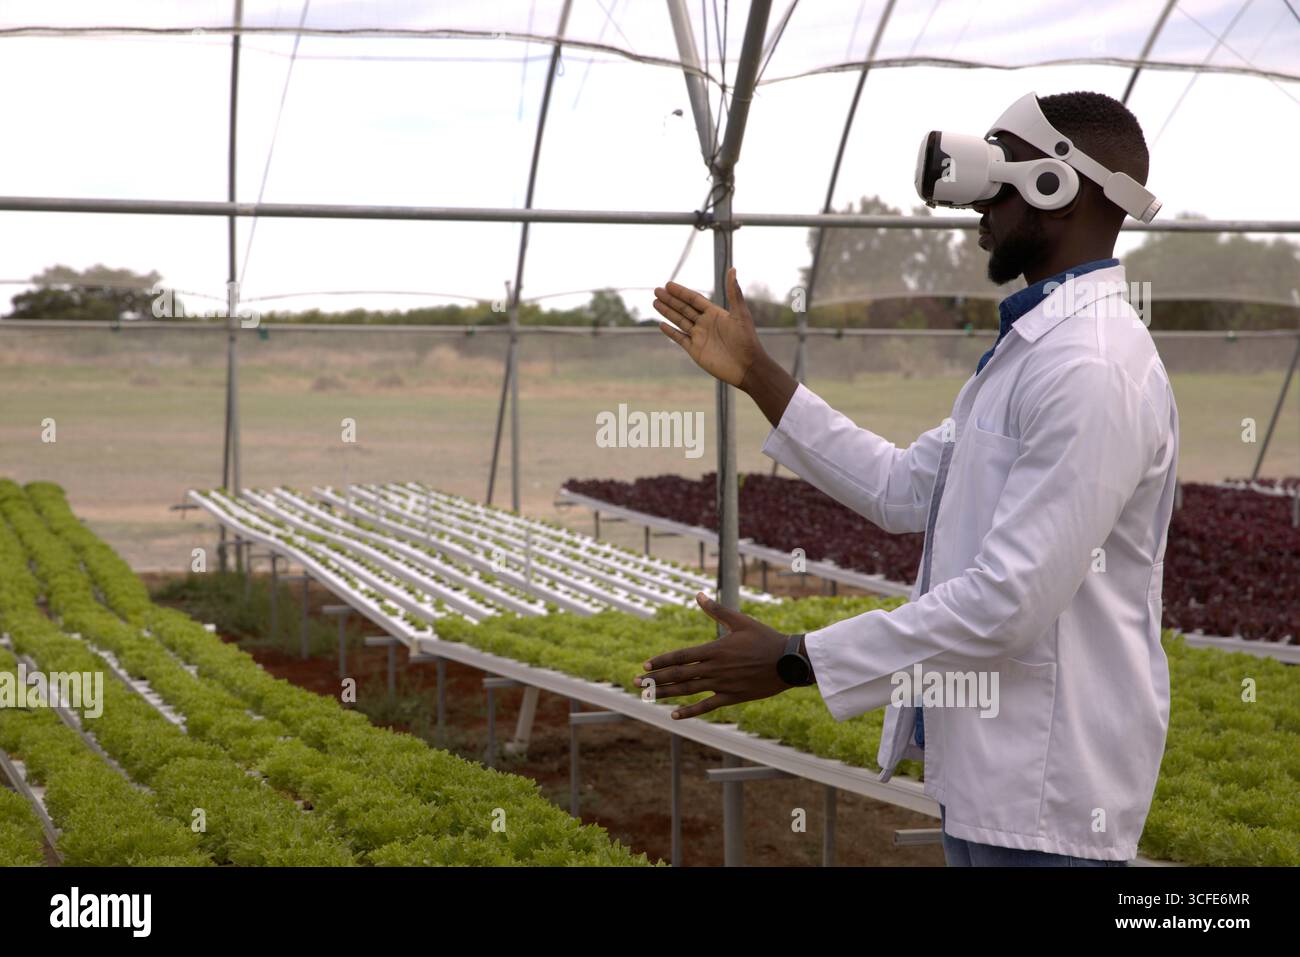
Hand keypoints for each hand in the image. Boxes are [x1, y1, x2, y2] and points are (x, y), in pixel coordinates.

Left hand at [636, 592, 792, 719]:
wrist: (789, 660)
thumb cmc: (765, 637)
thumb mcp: (740, 621)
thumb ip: (716, 610)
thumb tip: (698, 594)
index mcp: (714, 649)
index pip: (681, 656)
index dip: (661, 661)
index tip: (645, 665)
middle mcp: (714, 667)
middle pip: (679, 675)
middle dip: (656, 679)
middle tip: (636, 682)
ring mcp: (722, 684)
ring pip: (688, 690)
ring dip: (666, 693)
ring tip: (647, 696)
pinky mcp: (732, 696)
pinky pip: (707, 706)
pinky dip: (689, 711)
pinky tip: (674, 714)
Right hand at [653, 267, 764, 388]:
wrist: (746, 366)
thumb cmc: (747, 340)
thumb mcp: (740, 313)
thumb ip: (734, 292)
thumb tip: (732, 269)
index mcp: (715, 313)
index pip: (694, 299)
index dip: (681, 292)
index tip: (669, 284)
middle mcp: (706, 323)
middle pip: (684, 308)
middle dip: (670, 300)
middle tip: (657, 290)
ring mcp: (699, 337)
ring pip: (679, 321)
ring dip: (668, 312)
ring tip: (655, 302)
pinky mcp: (695, 350)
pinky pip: (680, 338)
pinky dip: (670, 332)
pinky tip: (662, 324)